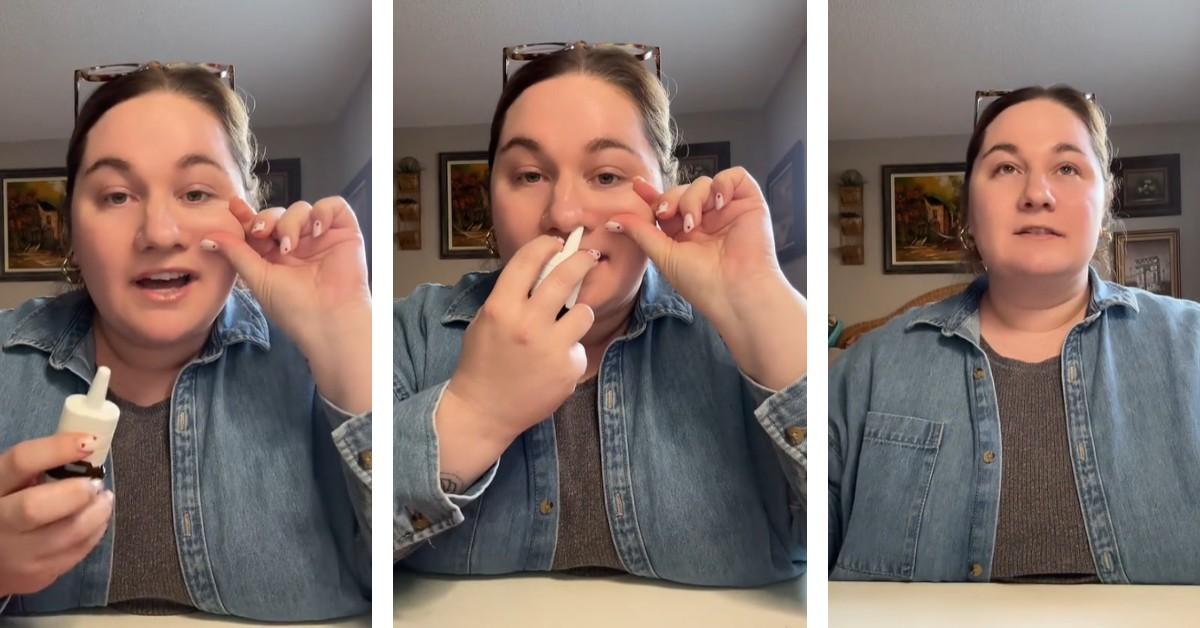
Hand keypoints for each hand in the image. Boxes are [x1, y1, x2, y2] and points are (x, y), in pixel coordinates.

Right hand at [0, 433, 114, 596]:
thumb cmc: (6, 508)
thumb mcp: (9, 483)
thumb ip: (35, 467)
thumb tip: (84, 446)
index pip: (20, 462)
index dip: (57, 449)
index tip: (89, 442)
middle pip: (36, 507)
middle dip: (76, 492)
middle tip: (95, 484)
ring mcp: (17, 555)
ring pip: (68, 533)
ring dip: (98, 511)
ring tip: (103, 498)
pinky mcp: (38, 576)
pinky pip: (78, 551)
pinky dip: (95, 531)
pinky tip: (95, 519)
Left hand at [201, 197, 371, 412]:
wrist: (330, 320)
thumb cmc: (295, 308)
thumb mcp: (258, 279)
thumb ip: (236, 253)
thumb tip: (208, 237)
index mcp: (276, 256)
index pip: (260, 228)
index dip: (247, 215)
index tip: (233, 206)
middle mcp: (299, 245)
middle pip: (279, 214)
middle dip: (267, 219)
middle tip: (263, 234)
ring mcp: (322, 238)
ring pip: (302, 208)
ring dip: (291, 221)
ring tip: (292, 245)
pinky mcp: (346, 232)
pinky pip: (334, 206)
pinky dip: (323, 211)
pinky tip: (317, 230)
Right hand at [443, 234, 599, 446]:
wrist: (484, 410)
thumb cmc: (482, 362)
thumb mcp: (486, 320)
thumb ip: (511, 295)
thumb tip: (540, 269)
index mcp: (501, 307)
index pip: (529, 260)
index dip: (546, 245)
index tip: (556, 243)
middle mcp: (527, 324)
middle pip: (565, 277)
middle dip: (581, 260)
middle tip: (588, 256)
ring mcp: (551, 348)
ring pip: (584, 312)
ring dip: (579, 314)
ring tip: (566, 325)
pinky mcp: (568, 369)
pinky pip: (579, 347)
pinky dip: (570, 351)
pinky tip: (552, 364)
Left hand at [607, 167, 783, 326]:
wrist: (736, 291)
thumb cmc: (702, 282)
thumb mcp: (664, 255)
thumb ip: (641, 232)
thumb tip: (613, 220)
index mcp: (685, 233)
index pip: (667, 205)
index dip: (652, 194)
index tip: (637, 185)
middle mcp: (707, 219)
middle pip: (682, 191)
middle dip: (671, 199)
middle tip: (667, 215)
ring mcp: (728, 210)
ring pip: (703, 183)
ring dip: (693, 198)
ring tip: (695, 222)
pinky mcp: (749, 202)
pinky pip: (735, 176)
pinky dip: (723, 183)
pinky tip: (718, 203)